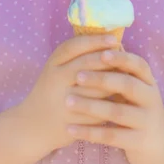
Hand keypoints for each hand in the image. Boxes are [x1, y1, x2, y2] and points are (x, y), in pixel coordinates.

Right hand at [20, 34, 121, 152]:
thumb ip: (78, 56)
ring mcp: (62, 102)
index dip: (95, 41)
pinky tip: (124, 99)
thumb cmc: (53, 90)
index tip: (114, 38)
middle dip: (109, 58)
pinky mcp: (71, 122)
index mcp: (53, 64)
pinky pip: (98, 111)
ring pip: (97, 89)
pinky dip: (112, 104)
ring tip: (130, 76)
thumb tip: (111, 42)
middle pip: (87, 64)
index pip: (75, 46)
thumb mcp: (58, 69)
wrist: (33, 125)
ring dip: (116, 82)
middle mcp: (55, 80)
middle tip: (126, 56)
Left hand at [64, 49, 163, 163]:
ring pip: (117, 112)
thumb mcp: (138, 85)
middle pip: (127, 85)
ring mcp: (145, 121)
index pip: (138, 64)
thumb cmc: (141, 106)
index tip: (101, 52)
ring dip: (91, 106)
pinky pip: (111, 136)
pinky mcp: (138, 141)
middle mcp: (151, 98)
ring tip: (68, 101)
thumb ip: (123, 67)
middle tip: (77, 76)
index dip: (121, 58)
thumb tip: (105, 37)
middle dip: (101, 79)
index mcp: (149, 81)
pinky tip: (71, 129)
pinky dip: (90, 132)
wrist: (162, 143)